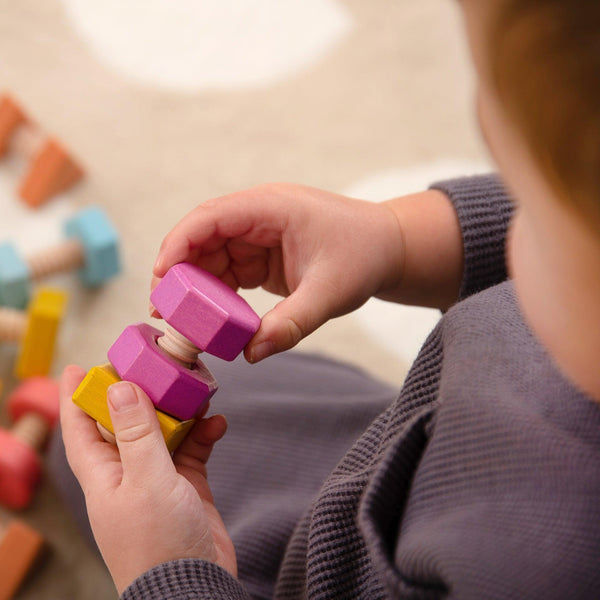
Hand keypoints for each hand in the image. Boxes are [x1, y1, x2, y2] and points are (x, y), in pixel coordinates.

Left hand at [60, 365, 235, 594]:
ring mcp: (158, 481)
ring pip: (163, 433)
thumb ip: (137, 433)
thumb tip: (120, 389)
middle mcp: (128, 475)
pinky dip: (204, 434)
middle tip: (152, 368)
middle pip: (126, 425)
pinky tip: (217, 423)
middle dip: (138, 396)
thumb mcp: (147, 480)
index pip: (81, 430)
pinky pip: (192, 450)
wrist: (196, 587)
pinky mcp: (186, 487)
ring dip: (178, 412)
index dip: (76, 398)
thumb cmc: (160, 543)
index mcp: (105, 477)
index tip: (78, 368)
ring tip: (194, 390)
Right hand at [151, 183, 405, 361]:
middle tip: (163, 310)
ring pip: (212, 255)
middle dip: (179, 271)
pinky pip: (229, 270)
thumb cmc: (364, 257)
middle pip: (202, 236)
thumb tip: (251, 354)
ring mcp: (259, 233)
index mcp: (271, 207)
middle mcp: (259, 215)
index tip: (160, 277)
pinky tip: (211, 318)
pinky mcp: (263, 254)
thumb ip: (291, 324)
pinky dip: (217, 293)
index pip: (210, 216)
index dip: (178, 243)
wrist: (389, 249)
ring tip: (182, 321)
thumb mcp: (330, 293)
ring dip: (196, 286)